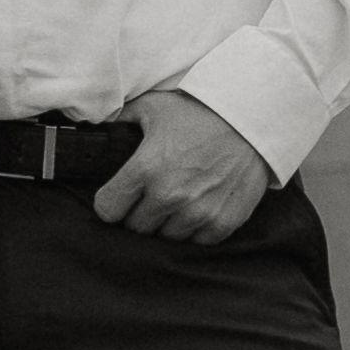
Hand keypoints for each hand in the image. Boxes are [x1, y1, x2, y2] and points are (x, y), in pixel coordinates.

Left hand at [89, 81, 273, 245]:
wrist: (250, 119)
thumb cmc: (199, 112)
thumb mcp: (154, 106)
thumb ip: (122, 120)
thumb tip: (100, 131)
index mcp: (146, 168)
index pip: (108, 208)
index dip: (109, 203)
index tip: (117, 199)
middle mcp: (169, 195)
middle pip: (135, 228)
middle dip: (137, 214)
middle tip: (148, 199)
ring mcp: (197, 212)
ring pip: (165, 238)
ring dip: (165, 224)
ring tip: (174, 203)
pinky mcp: (222, 222)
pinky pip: (196, 242)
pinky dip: (193, 230)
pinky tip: (196, 209)